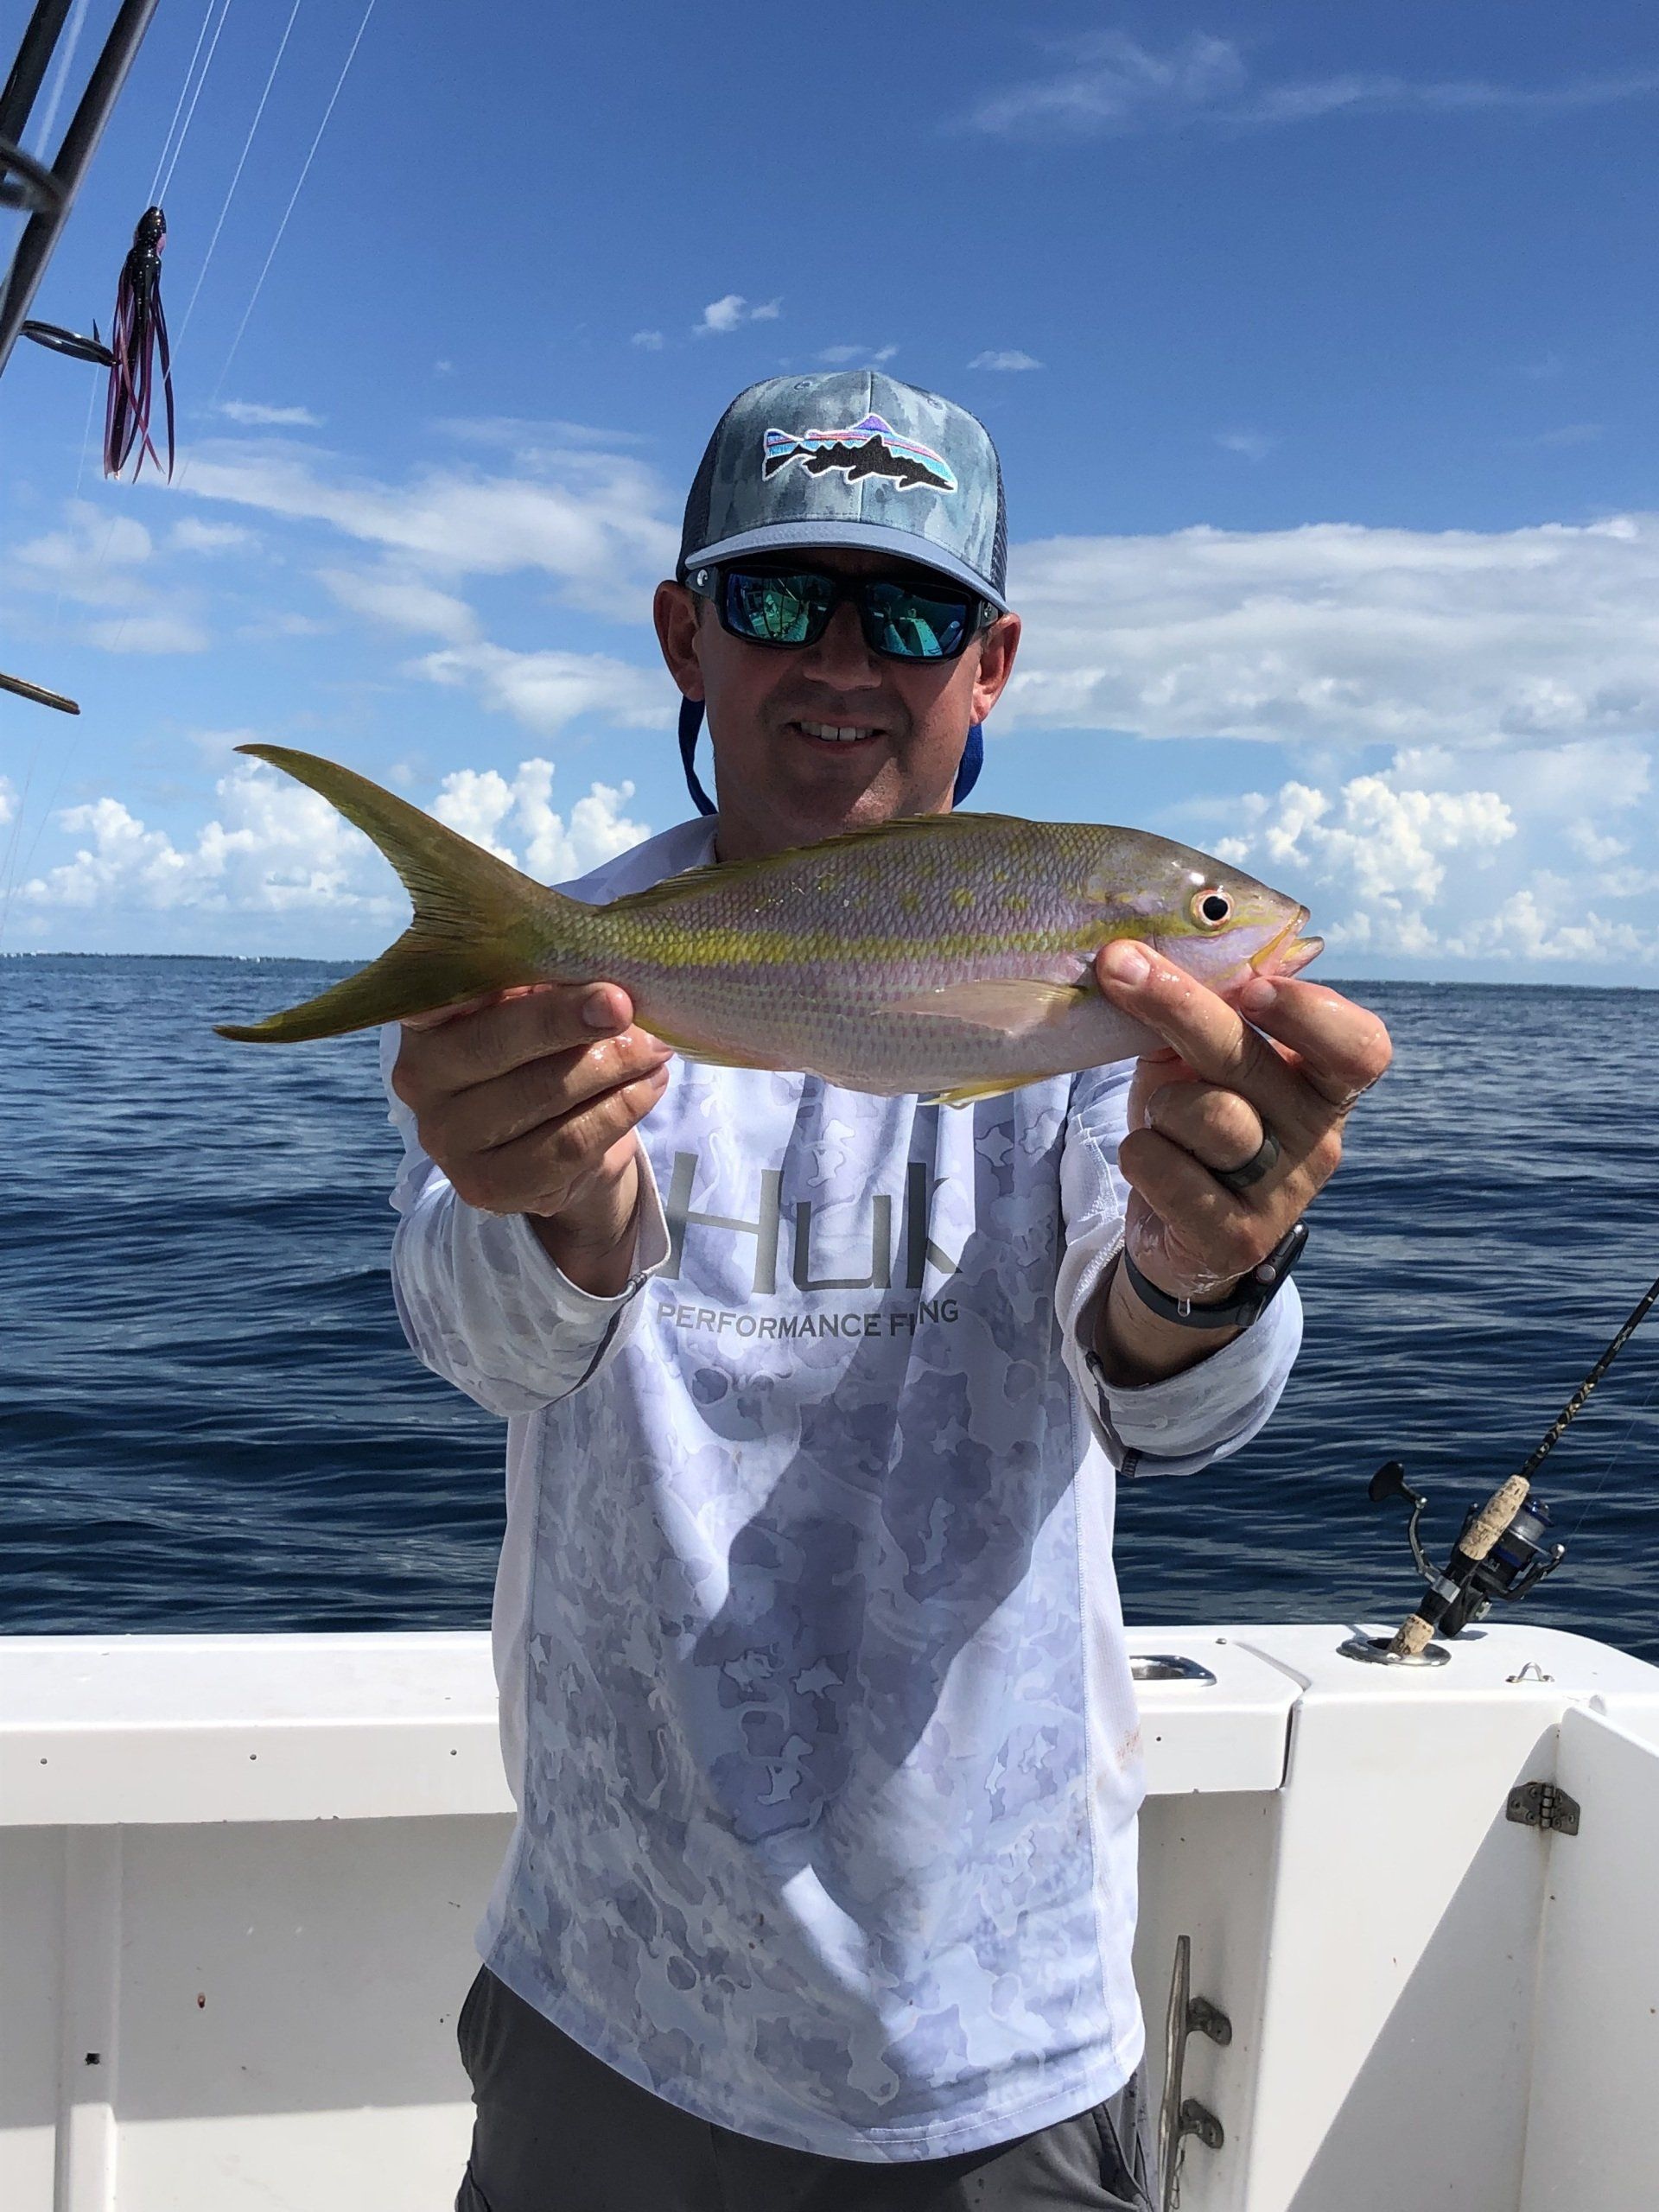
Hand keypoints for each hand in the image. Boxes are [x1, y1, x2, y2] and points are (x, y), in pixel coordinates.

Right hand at [391, 982, 671, 1295]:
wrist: (559, 1145)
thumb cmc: (545, 1054)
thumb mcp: (538, 1006)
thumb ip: (547, 981)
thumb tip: (597, 966)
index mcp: (424, 1019)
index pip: (434, 989)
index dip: (482, 973)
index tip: (537, 963)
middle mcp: (419, 1078)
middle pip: (495, 1041)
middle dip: (566, 1019)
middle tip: (624, 1005)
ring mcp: (445, 1139)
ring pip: (540, 1094)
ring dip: (610, 1066)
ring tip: (653, 1049)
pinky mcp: (485, 1186)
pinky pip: (567, 1144)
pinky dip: (619, 1111)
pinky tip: (647, 1087)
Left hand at [1091, 943, 1392, 1379]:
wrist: (1178, 1229)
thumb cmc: (1196, 1117)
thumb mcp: (1206, 1056)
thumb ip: (1209, 1003)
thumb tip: (1175, 932)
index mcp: (1326, 1082)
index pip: (1359, 1046)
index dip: (1311, 1013)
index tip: (1252, 984)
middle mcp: (1319, 1137)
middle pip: (1250, 1062)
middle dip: (1178, 1005)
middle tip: (1119, 962)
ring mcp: (1283, 1194)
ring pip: (1207, 1116)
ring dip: (1160, 1104)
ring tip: (1160, 1115)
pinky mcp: (1237, 1241)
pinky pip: (1167, 1171)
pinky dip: (1140, 1154)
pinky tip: (1148, 1158)